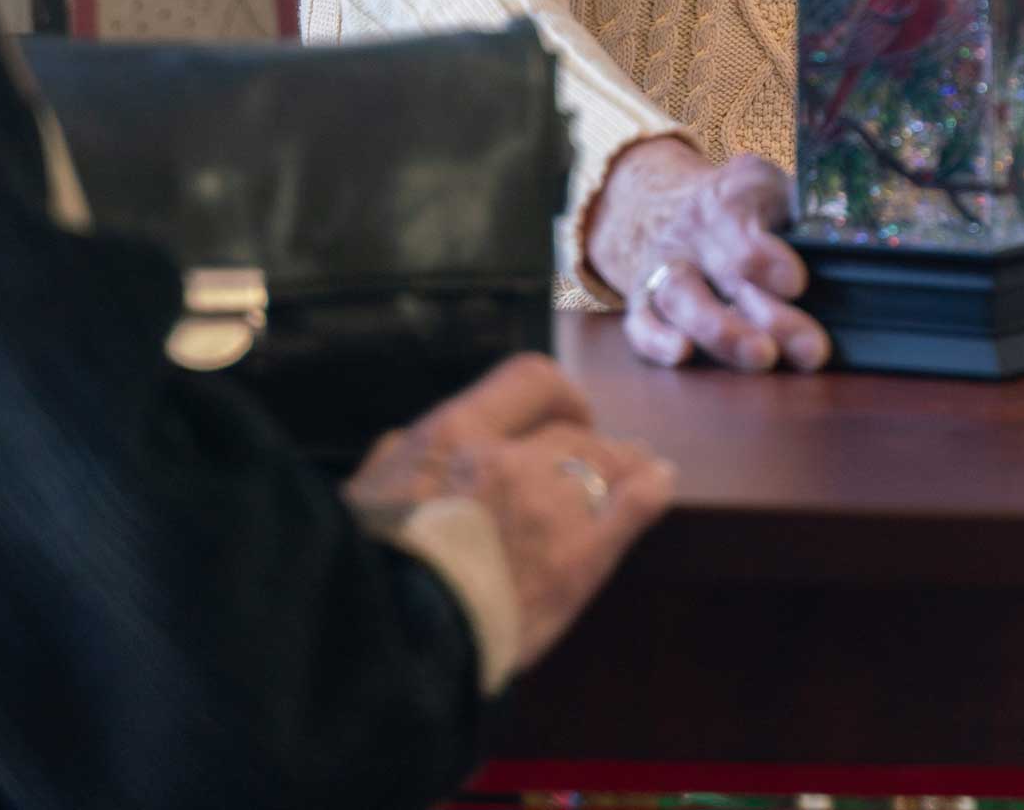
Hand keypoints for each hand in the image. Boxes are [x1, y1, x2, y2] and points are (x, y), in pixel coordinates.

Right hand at [346, 356, 673, 681]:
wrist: (394, 643)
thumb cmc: (367, 571)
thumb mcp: (363, 498)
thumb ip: (394, 461)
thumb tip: (405, 445)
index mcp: (454, 436)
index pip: (530, 381)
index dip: (556, 394)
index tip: (565, 410)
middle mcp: (512, 458)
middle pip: (573, 431)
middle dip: (587, 443)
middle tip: (598, 457)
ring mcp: (553, 506)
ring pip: (608, 462)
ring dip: (621, 464)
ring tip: (636, 468)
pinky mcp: (581, 558)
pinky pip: (635, 505)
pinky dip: (651, 488)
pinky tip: (660, 482)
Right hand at [584, 140, 829, 372]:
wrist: (670, 203)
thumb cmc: (748, 207)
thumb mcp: (777, 190)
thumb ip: (810, 214)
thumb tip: (854, 247)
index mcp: (730, 197)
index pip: (742, 222)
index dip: (766, 254)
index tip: (797, 282)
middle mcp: (692, 231)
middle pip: (726, 271)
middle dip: (769, 313)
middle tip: (811, 348)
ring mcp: (663, 265)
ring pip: (682, 296)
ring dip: (721, 330)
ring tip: (760, 357)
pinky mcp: (642, 298)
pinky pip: (638, 320)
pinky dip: (654, 340)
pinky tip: (682, 356)